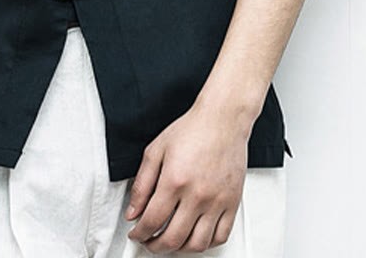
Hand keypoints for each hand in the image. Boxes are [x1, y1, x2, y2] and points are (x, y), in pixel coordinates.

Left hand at [124, 100, 250, 253]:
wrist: (222, 120)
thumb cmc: (192, 130)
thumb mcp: (155, 150)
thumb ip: (142, 184)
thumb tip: (133, 211)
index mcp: (174, 180)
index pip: (151, 221)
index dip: (139, 233)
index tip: (135, 233)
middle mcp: (197, 195)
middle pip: (173, 238)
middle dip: (155, 246)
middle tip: (148, 242)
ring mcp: (217, 202)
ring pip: (197, 244)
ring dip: (179, 249)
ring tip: (169, 242)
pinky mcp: (232, 203)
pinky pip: (220, 237)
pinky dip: (205, 244)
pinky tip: (194, 237)